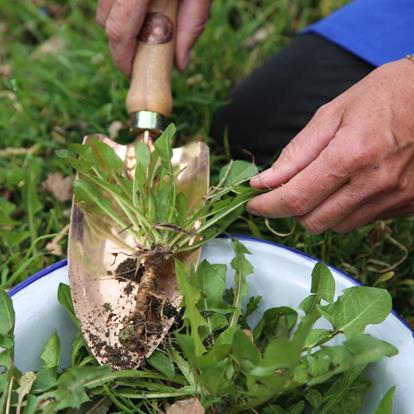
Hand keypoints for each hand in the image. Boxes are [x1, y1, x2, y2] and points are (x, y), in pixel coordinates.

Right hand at [96, 0, 211, 75]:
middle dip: (120, 46)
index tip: (132, 73)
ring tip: (144, 29)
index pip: (119, 31)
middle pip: (106, 22)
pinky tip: (141, 7)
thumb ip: (192, 25)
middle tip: (140, 58)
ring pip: (103, 7)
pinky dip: (120, 6)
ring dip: (120, 25)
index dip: (122, 58)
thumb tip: (180, 64)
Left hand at [248, 58, 413, 233]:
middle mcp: (374, 183)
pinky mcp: (406, 205)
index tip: (252, 203)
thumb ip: (297, 152)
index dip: (267, 206)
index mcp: (351, 154)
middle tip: (287, 189)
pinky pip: (361, 220)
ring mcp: (393, 198)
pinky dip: (344, 210)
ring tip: (322, 182)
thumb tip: (265, 181)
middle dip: (291, 209)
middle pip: (312, 221)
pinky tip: (348, 185)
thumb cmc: (385, 94)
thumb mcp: (334, 113)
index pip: (295, 198)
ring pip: (336, 226)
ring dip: (318, 210)